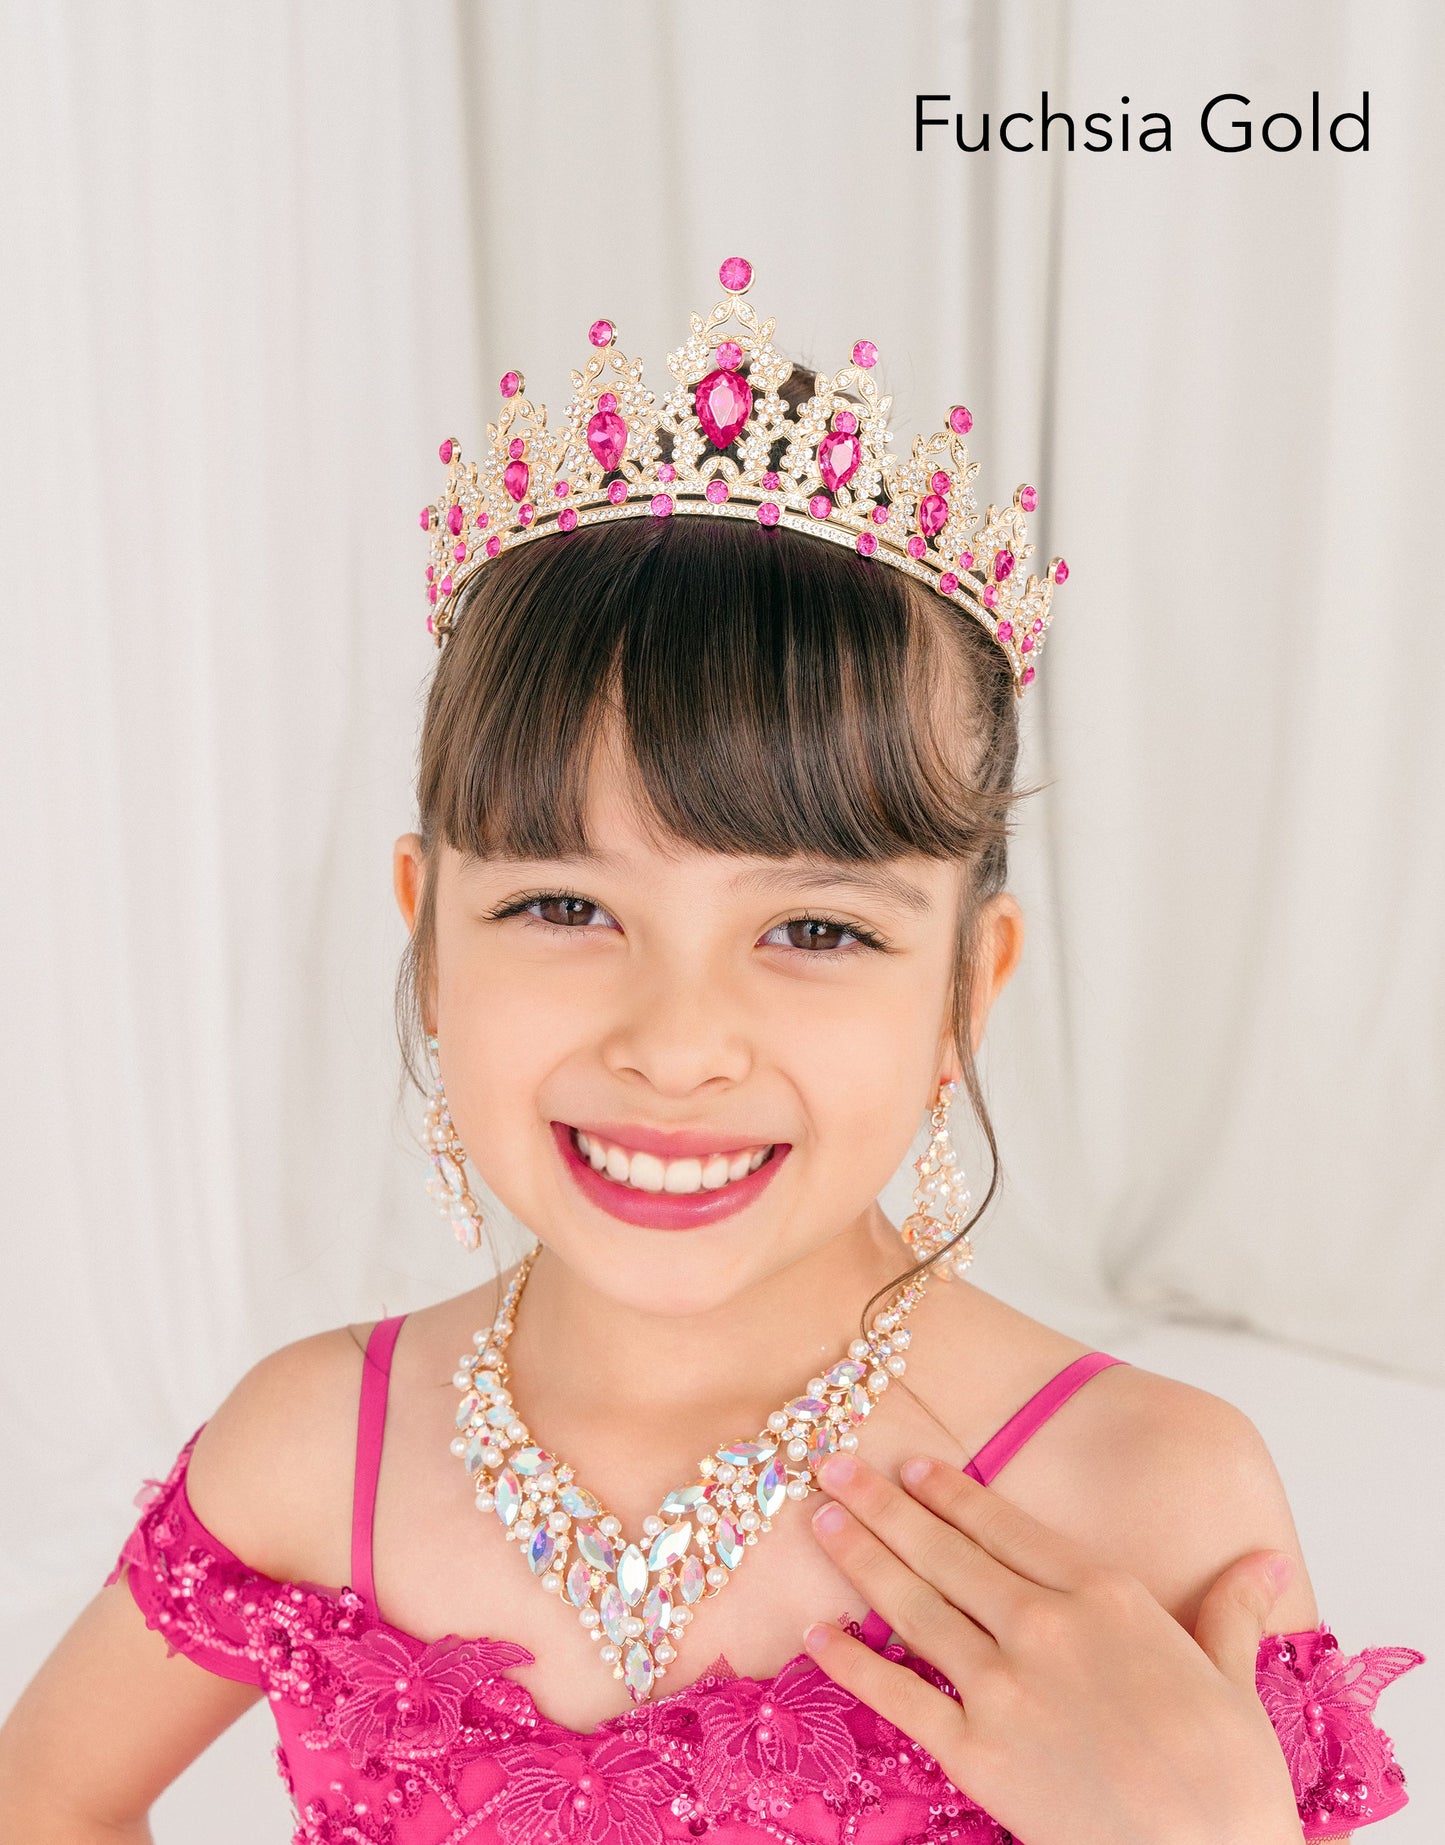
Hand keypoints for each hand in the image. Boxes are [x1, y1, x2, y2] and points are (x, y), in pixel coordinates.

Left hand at [802, 1452, 1303, 1844]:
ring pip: (913, 1605)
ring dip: (860, 1558)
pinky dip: (851, 1660)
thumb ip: (1232, 1609)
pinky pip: (898, 1695)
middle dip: (883, 1505)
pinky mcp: (977, 1752)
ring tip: (819, 1521)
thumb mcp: (1235, 1676)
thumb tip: (1266, 1563)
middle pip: (945, 1551)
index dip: (953, 1493)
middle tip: (834, 1468)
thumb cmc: (1232, 1776)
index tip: (914, 1467)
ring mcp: (1004, 1687)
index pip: (1008, 1526)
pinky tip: (815, 1633)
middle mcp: (1044, 1625)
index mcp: (1106, 1595)